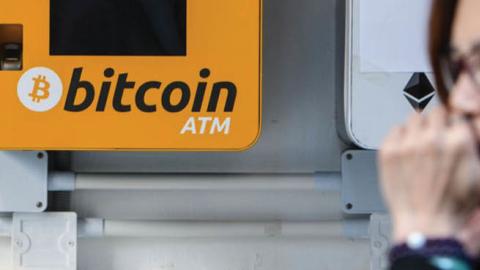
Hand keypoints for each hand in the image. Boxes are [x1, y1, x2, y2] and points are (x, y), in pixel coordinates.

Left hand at [378, 107, 479, 242]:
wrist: (425, 223)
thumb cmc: (452, 206)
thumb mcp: (479, 175)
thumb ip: (471, 147)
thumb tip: (465, 129)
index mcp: (459, 142)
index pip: (455, 115)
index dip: (454, 125)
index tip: (450, 131)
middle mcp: (432, 139)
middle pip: (434, 112)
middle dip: (437, 123)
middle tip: (435, 136)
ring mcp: (408, 144)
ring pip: (413, 118)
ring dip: (418, 127)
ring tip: (420, 143)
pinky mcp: (389, 151)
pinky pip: (394, 130)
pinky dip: (400, 136)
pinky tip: (406, 150)